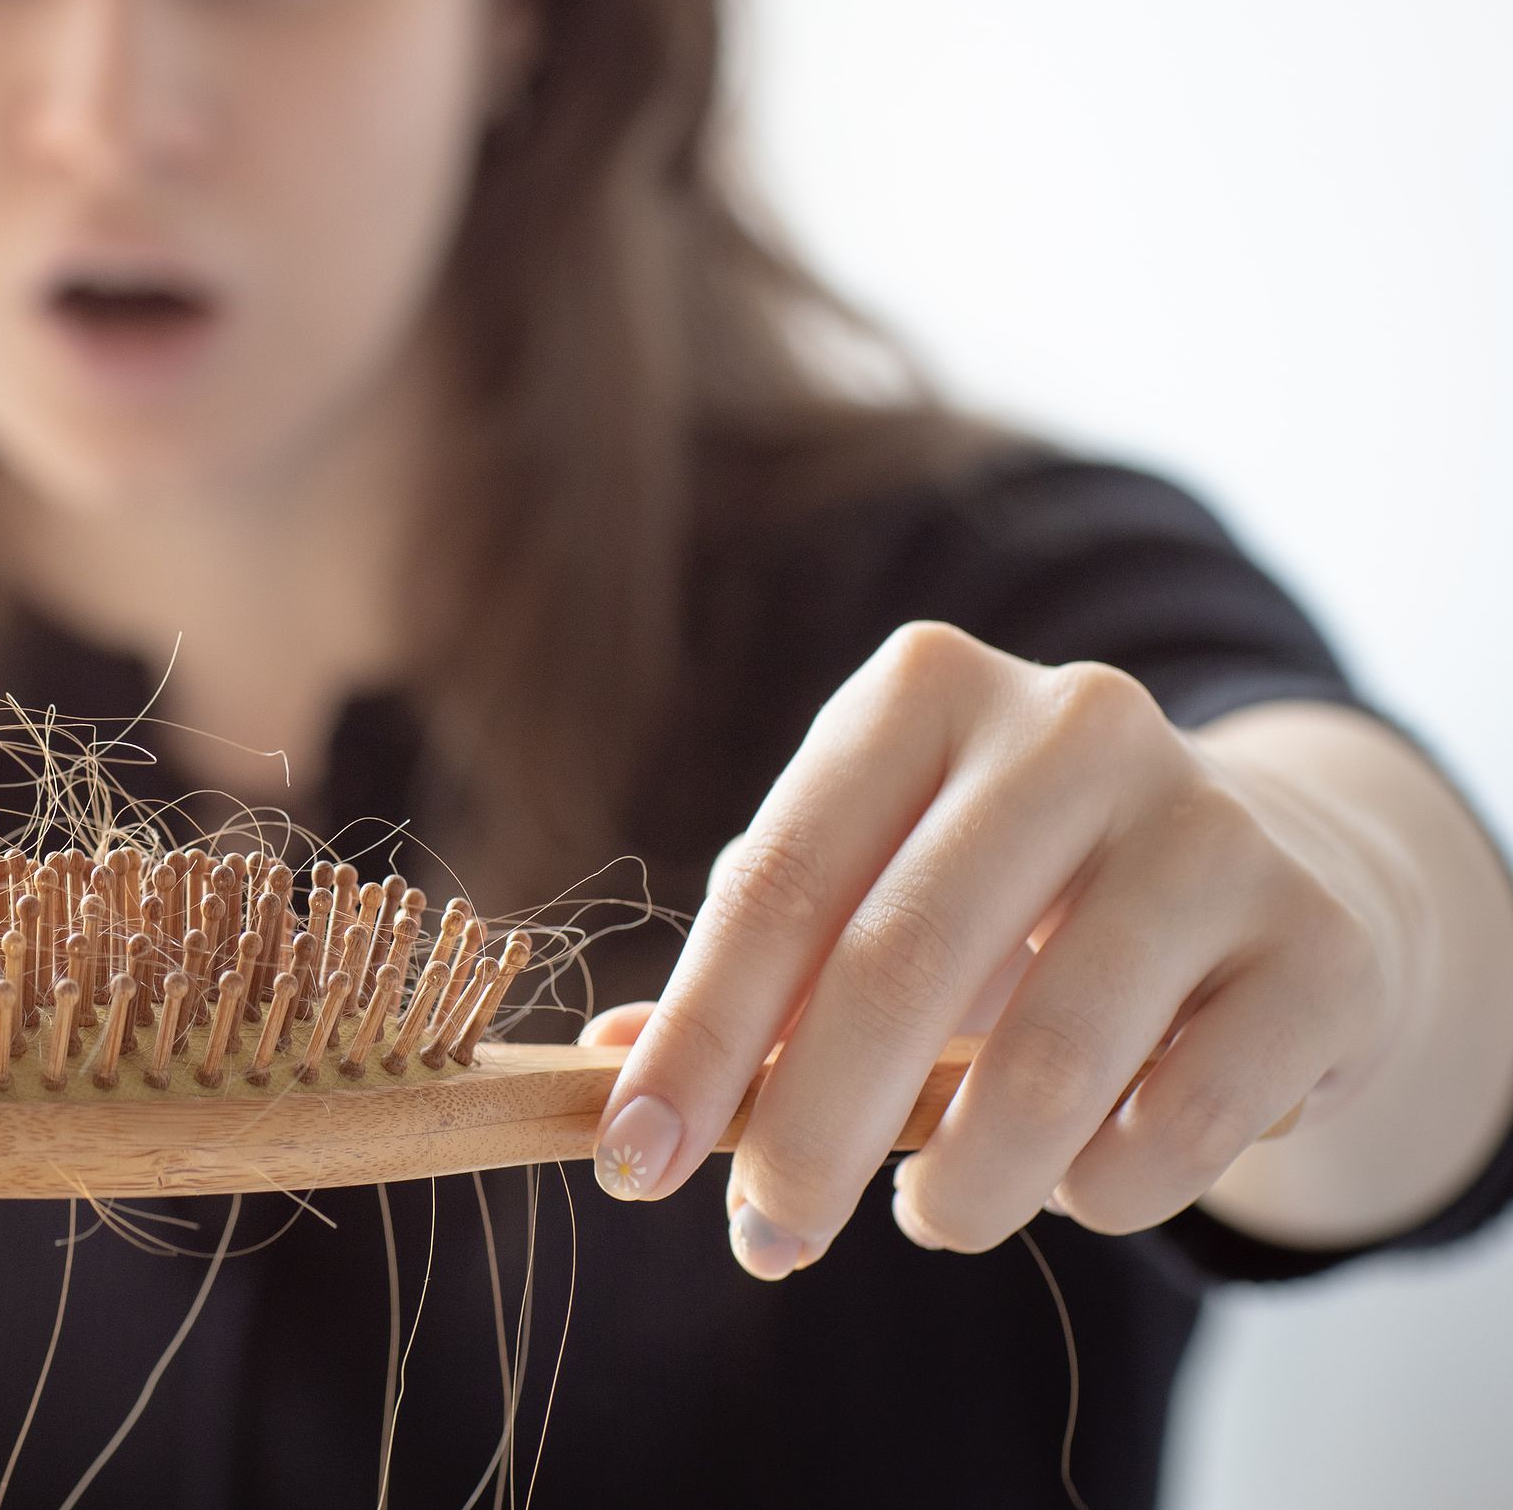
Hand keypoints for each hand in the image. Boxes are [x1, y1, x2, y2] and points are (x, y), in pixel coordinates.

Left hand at [585, 621, 1405, 1277]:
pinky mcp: (1320, 945)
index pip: (779, 880)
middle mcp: (1074, 726)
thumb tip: (609, 1077)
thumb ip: (752, 974)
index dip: (698, 1035)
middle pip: (898, 964)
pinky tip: (1073, 1183)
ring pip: (1049, 1061)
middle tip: (766, 1240)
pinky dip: (1103, 1192)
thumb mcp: (871, 886)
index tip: (633, 1159)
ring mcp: (1212, 827)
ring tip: (929, 1216)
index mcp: (924, 690)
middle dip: (808, 1133)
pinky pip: (1185, 1124)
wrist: (1261, 871)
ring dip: (960, 1184)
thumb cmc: (1003, 890)